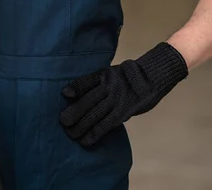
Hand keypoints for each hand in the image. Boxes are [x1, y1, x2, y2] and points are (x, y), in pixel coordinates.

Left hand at [59, 42, 187, 146]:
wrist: (151, 78)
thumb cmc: (128, 76)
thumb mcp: (110, 73)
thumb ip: (95, 82)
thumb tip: (72, 93)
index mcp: (104, 75)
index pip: (85, 82)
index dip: (75, 89)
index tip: (64, 95)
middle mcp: (109, 87)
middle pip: (87, 101)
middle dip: (73, 113)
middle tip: (62, 122)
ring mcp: (116, 100)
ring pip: (94, 115)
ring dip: (81, 126)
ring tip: (70, 133)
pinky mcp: (123, 113)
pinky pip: (106, 125)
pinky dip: (94, 133)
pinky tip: (85, 140)